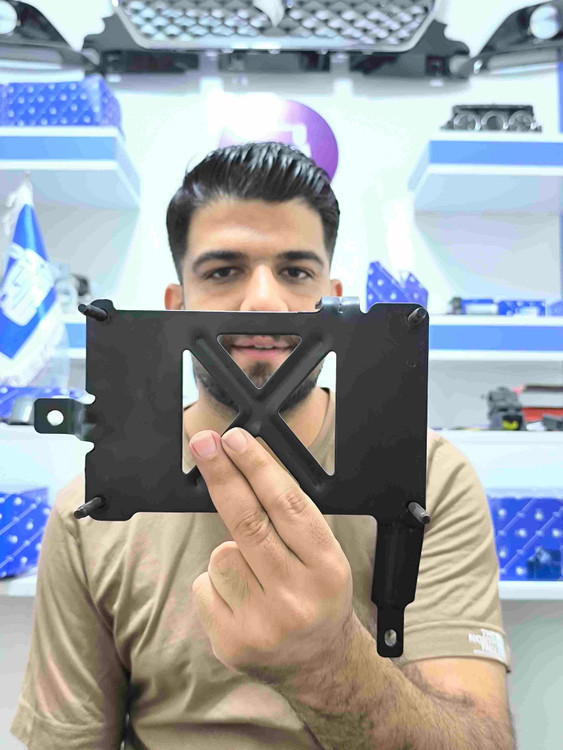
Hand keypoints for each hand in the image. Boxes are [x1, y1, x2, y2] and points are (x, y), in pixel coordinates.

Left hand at [189, 427, 356, 688]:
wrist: (318, 665)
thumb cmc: (317, 596)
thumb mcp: (325, 555)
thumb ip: (291, 517)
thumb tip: (247, 464)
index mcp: (327, 568)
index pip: (287, 506)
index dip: (257, 467)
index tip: (235, 439)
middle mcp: (297, 597)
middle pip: (248, 522)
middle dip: (222, 475)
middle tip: (203, 443)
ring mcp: (262, 623)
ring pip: (221, 554)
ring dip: (229, 551)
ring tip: (254, 573)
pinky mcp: (230, 641)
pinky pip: (204, 584)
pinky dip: (216, 583)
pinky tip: (240, 597)